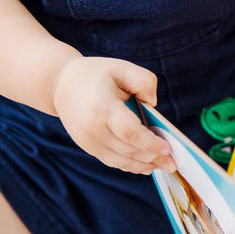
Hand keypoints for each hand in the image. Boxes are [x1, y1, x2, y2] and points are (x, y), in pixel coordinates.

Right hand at [52, 57, 175, 173]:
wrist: (62, 85)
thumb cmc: (97, 75)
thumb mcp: (122, 67)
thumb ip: (143, 81)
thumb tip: (153, 104)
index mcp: (102, 106)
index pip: (129, 132)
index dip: (151, 144)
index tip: (168, 149)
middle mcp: (92, 127)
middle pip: (128, 150)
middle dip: (153, 158)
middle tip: (172, 163)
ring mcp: (87, 140)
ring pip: (120, 160)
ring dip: (144, 165)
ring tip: (162, 165)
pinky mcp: (87, 147)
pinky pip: (112, 161)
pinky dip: (130, 166)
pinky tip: (146, 166)